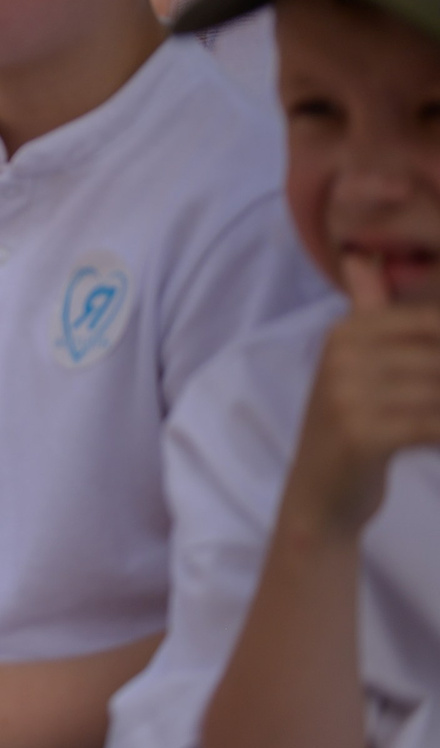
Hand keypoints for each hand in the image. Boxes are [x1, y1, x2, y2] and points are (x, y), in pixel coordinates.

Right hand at [284, 255, 439, 538]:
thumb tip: (362, 252)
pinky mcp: (360, 434)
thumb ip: (368, 307)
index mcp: (346, 333)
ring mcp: (347, 394)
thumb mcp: (355, 364)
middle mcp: (341, 355)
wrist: (320, 495)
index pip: (432, 323)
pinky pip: (433, 425)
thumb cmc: (354, 427)